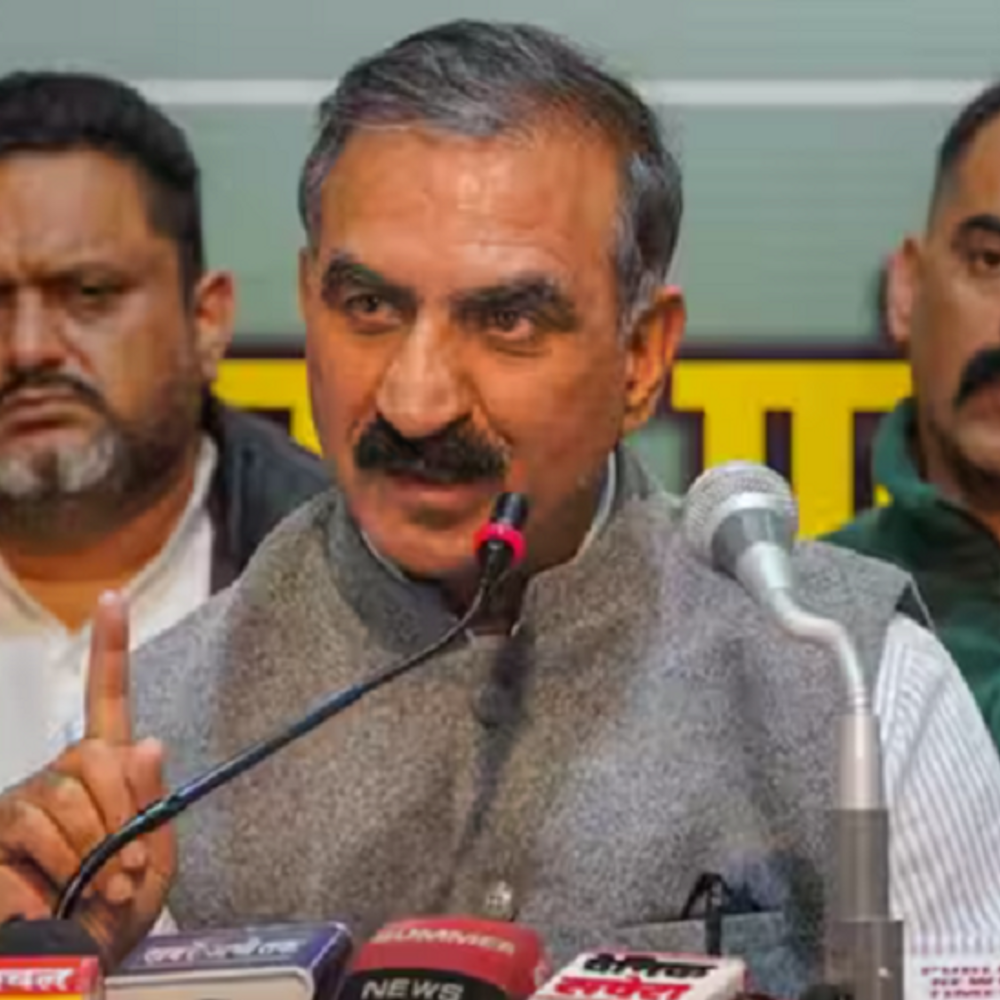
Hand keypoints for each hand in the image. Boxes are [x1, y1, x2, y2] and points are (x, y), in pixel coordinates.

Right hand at [0, 591, 175, 963]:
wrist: (80, 970)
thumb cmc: (118, 915)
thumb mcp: (154, 863)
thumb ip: (153, 806)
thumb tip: (148, 741)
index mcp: (105, 770)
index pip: (109, 699)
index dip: (110, 647)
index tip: (114, 597)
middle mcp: (57, 776)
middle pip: (93, 759)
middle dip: (119, 818)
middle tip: (126, 871)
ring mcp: (17, 805)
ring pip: (56, 803)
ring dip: (87, 855)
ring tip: (97, 892)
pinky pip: (22, 840)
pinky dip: (48, 881)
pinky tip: (52, 905)